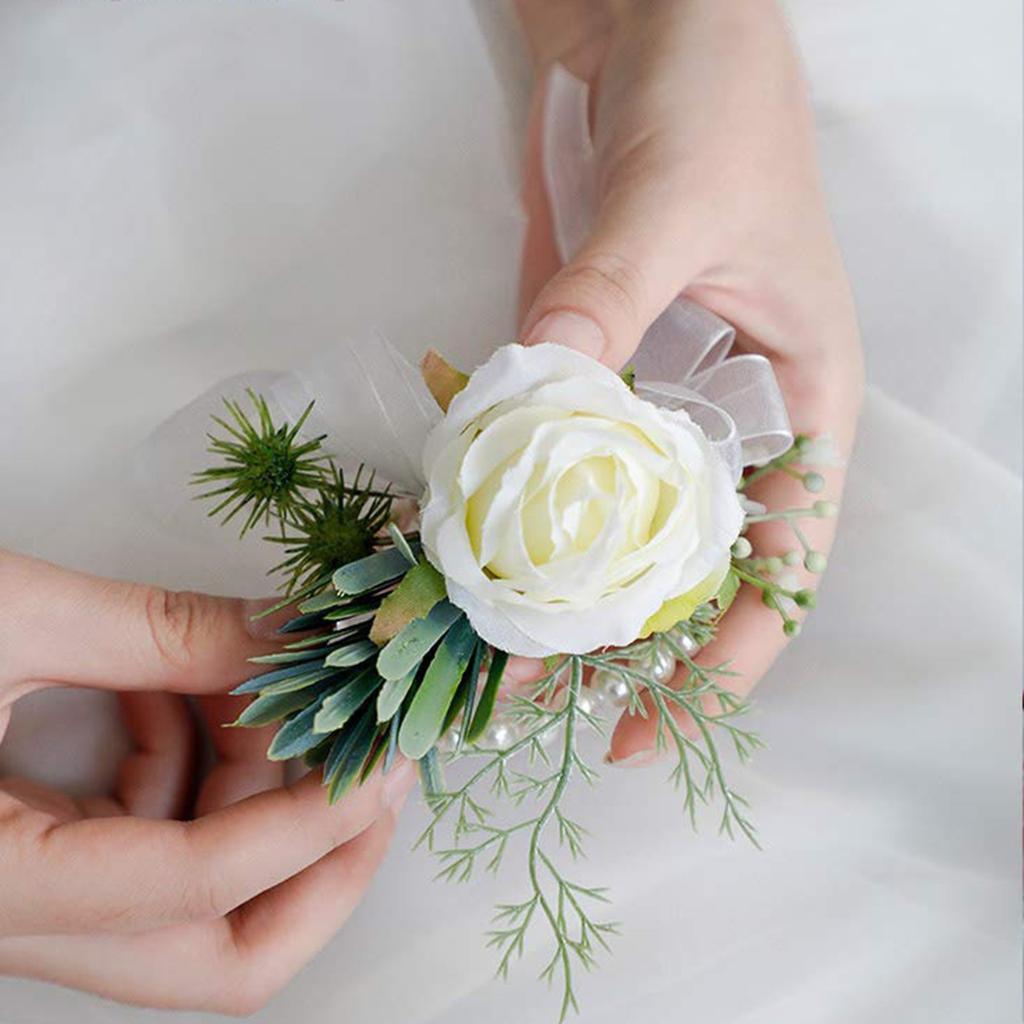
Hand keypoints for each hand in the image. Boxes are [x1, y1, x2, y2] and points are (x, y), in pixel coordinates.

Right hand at [0, 550, 414, 1011]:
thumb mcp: (3, 614)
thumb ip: (156, 629)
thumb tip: (290, 629)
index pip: (194, 891)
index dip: (308, 821)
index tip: (383, 757)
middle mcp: (15, 921)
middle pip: (215, 959)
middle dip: (317, 867)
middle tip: (375, 771)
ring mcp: (28, 896)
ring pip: (193, 898)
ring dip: (253, 791)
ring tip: (265, 687)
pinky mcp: (32, 854)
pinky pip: (146, 839)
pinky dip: (189, 768)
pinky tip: (177, 690)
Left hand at [513, 0, 862, 759]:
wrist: (652, 24)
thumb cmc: (718, 102)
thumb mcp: (682, 200)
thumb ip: (612, 293)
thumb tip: (537, 386)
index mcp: (799, 401)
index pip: (779, 559)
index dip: (727, 656)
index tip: (660, 723)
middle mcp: (722, 415)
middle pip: (679, 558)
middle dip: (615, 637)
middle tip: (534, 696)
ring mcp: (644, 393)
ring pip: (602, 513)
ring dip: (545, 580)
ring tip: (481, 647)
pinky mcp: (578, 360)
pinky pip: (542, 443)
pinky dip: (500, 491)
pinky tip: (453, 538)